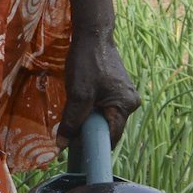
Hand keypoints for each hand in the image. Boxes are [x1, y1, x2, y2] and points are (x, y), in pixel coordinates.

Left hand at [59, 30, 139, 148]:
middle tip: (68, 138)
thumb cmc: (86, 63)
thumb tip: (62, 145)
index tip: (76, 155)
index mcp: (126, 106)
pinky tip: (77, 108)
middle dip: (89, 132)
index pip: (111, 136)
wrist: (92, 36)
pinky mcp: (115, 89)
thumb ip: (71, 120)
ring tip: (70, 122)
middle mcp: (130, 103)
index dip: (93, 146)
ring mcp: (124, 95)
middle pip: (108, 127)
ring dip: (88, 120)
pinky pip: (103, 106)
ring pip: (104, 117)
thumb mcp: (77, 94)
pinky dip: (90, 110)